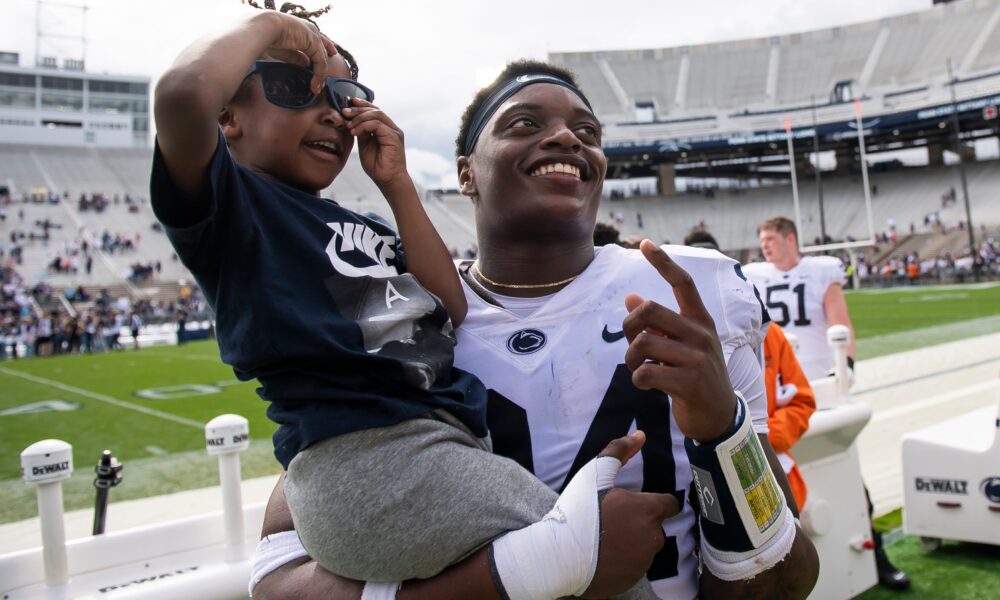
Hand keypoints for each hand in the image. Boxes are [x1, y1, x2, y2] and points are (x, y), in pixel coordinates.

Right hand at [258, 11, 338, 91]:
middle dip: (324, 63)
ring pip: (322, 58)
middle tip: (322, 80)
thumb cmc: (267, 35)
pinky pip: (321, 62)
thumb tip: (305, 63)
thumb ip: (296, 56)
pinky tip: (316, 84)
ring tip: (317, 88)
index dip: (321, 51)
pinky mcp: (315, 42)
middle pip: (323, 48)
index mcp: (301, 29)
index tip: (326, 59)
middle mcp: (310, 30)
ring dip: (320, 75)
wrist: (266, 26)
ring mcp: (313, 35)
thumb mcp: (285, 50)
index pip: (315, 42)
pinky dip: (319, 75)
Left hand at [342, 99, 410, 193]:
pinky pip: (377, 125)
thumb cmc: (378, 166)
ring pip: (376, 115)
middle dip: (358, 109)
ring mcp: (394, 132)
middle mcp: (391, 128)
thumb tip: (351, 120)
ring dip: (359, 117)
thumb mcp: (365, 146)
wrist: (388, 180)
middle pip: (375, 110)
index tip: (348, 102)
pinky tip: (354, 132)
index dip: (362, 104)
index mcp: (385, 129)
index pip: (374, 110)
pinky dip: (364, 126)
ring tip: (348, 124)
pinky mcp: (394, 137)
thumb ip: (361, 133)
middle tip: (344, 111)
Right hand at [582, 432, 680, 598]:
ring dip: (632, 542)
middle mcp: (653, 538)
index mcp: (648, 511)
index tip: (636, 504)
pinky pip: (633, 567)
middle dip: (639, 522)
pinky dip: (622, 562)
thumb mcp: (594, 474)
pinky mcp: (631, 581)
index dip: (654, 502)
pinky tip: (602, 555)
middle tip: (612, 519)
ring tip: (604, 538)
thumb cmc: (578, 511)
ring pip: (644, 548)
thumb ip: (619, 451)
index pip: (669, 504)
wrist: (557, 556)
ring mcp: (643, 562)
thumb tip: (641, 434)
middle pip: (655, 526)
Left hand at [623, 239, 735, 441]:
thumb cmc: (694, 377)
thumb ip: (658, 324)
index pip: (683, 283)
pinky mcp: (689, 382)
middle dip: (629, 327)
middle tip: (632, 345)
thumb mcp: (681, 346)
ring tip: (640, 369)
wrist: (718, 417)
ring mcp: (697, 358)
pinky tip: (647, 385)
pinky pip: (646, 372)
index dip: (662, 262)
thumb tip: (630, 297)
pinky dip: (638, 379)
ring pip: (643, 343)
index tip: (644, 243)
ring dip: (631, 358)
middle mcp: (701, 334)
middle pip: (650, 310)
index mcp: (701, 321)